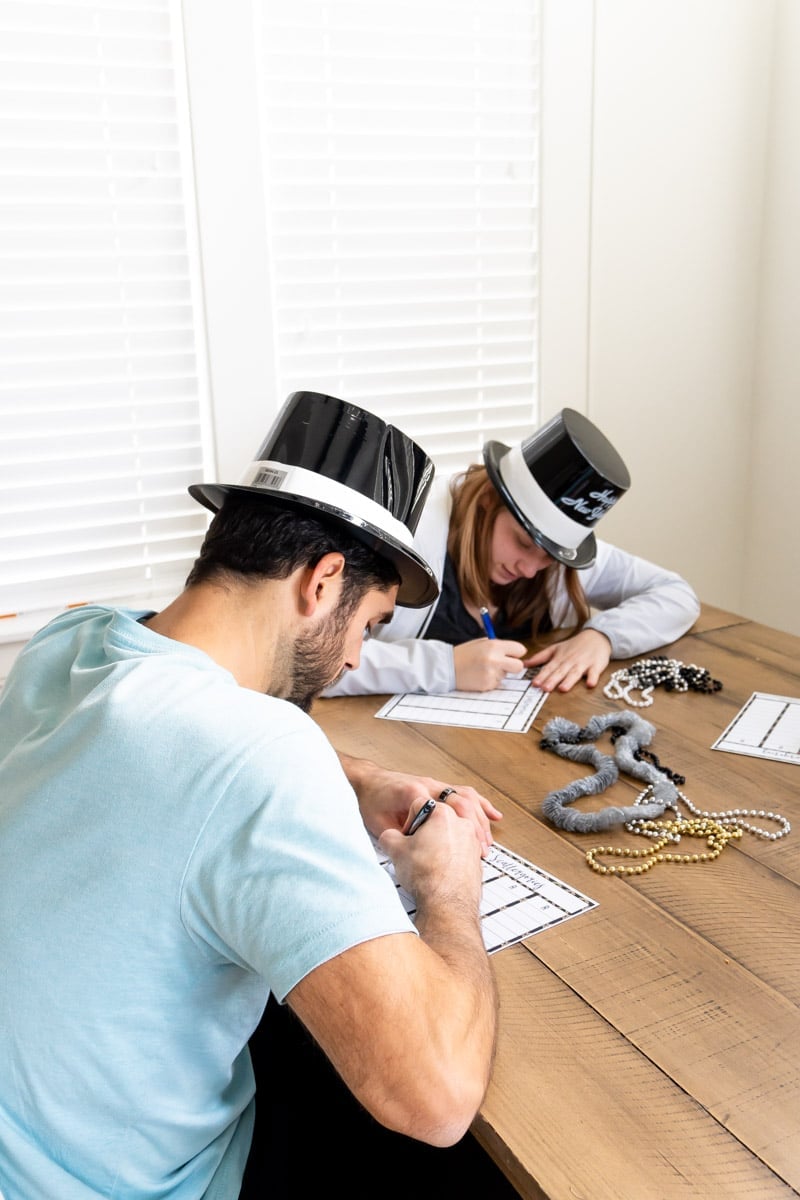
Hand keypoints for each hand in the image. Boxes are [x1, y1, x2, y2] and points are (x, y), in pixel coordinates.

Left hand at [338, 754, 501, 856]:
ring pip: (467, 797)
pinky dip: (481, 805)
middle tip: (480, 850)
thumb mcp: (378, 823)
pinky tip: (493, 816)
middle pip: (461, 802)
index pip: (439, 810)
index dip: (446, 833)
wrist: (367, 782)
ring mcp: (436, 786)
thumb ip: (396, 837)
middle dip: (473, 827)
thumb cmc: (370, 800)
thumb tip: (412, 855)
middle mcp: (428, 786)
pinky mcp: (439, 788)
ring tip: (487, 841)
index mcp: (414, 792)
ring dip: (480, 819)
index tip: (452, 852)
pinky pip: (466, 794)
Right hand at [378, 799, 484, 911]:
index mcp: (444, 814)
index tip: (407, 836)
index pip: (420, 805)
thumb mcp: (396, 850)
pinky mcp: (476, 859)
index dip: (408, 821)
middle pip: (437, 819)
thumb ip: (389, 836)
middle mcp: (463, 824)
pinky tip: (439, 870)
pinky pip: (459, 851)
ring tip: (427, 861)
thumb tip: (390, 837)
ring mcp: (472, 842)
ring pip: (450, 835)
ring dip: (438, 844)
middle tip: (416, 848)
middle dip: (424, 832)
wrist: (448, 904)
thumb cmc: (427, 875)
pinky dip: (449, 857)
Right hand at [453, 637, 527, 691]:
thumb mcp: (482, 643)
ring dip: (498, 673)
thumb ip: (499, 647)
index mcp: (494, 646)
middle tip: (504, 664)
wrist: (447, 667)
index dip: (516, 653)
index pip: (520, 650)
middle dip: (513, 666)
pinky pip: (497, 683)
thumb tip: (515, 654)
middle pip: (519, 666)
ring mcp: (491, 674)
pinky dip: (491, 680)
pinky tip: (479, 675)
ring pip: (506, 675)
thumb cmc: (465, 653)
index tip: (512, 655)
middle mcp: (495, 659)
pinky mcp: (487, 685)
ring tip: (483, 668)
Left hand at [524, 628, 611, 692]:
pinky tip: (590, 684)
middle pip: (560, 672)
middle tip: (545, 688)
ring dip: (569, 681)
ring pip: (575, 673)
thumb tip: (524, 664)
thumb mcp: (555, 649)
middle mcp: (570, 661)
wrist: (596, 637)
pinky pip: (594, 673)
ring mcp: (583, 664)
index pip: (549, 668)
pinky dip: (593, 678)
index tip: (535, 684)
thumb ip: (540, 657)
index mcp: (559, 658)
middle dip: (552, 680)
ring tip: (563, 688)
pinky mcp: (596, 666)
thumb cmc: (574, 645)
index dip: (542, 676)